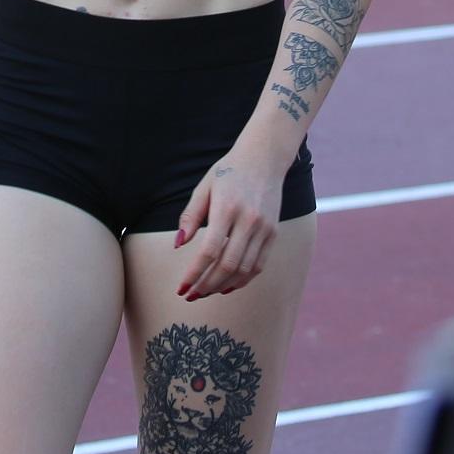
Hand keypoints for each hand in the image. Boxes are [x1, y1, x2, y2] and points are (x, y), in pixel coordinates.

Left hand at [174, 149, 287, 298]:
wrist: (264, 158)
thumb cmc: (228, 172)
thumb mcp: (204, 188)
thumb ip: (190, 216)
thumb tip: (179, 244)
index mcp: (227, 208)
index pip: (209, 250)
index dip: (194, 273)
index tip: (181, 288)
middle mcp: (248, 220)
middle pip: (227, 264)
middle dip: (207, 285)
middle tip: (191, 295)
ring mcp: (264, 228)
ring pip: (244, 269)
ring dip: (223, 285)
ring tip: (206, 291)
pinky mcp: (274, 233)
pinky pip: (259, 265)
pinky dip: (243, 280)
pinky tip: (227, 285)